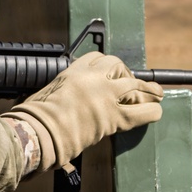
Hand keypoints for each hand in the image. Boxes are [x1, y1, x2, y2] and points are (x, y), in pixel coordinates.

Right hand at [2, 52, 163, 171]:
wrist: (39, 133)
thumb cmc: (35, 117)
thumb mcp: (47, 92)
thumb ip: (61, 89)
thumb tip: (62, 96)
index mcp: (74, 71)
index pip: (97, 58)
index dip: (106, 64)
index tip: (110, 71)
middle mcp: (94, 79)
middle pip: (118, 65)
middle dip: (127, 73)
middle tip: (130, 82)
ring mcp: (106, 97)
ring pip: (135, 83)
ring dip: (147, 88)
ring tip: (155, 92)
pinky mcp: (114, 118)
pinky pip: (143, 111)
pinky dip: (152, 111)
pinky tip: (156, 110)